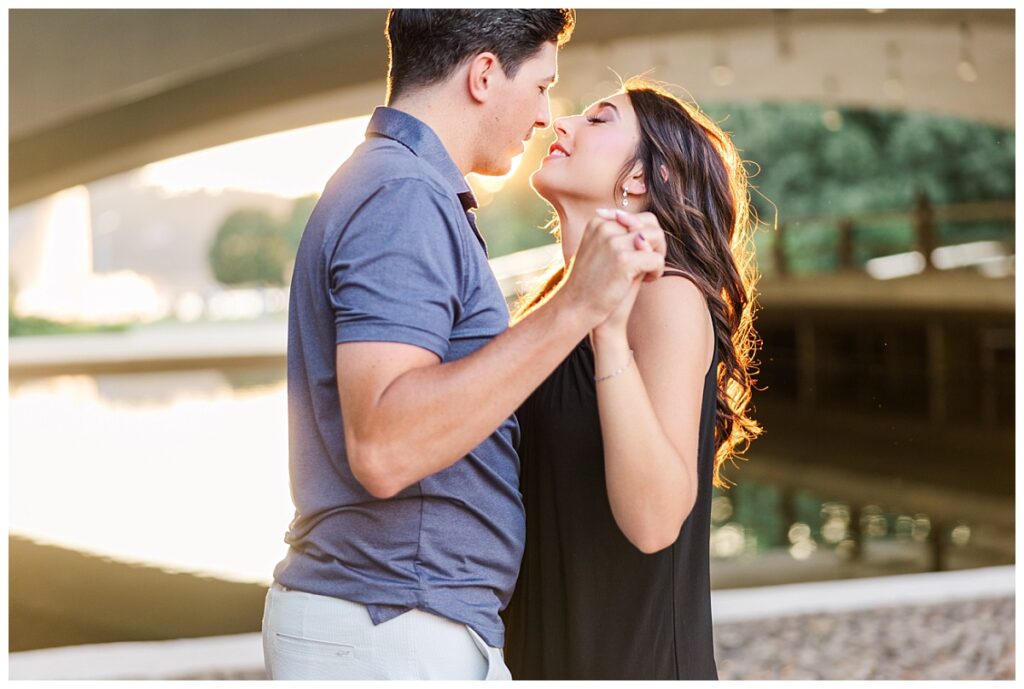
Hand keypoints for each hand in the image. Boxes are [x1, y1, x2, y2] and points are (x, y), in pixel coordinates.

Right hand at [559, 209, 664, 328]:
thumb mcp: (602, 252)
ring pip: (657, 236)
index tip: (638, 257)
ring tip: (649, 272)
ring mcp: (614, 242)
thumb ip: (623, 237)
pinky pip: (657, 258)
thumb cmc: (592, 283)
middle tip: (649, 264)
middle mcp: (605, 227)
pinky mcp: (623, 260)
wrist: (575, 307)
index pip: (639, 217)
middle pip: (650, 223)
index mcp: (599, 222)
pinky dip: (658, 271)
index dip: (646, 238)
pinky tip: (647, 281)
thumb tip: (653, 228)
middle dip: (657, 243)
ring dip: (660, 255)